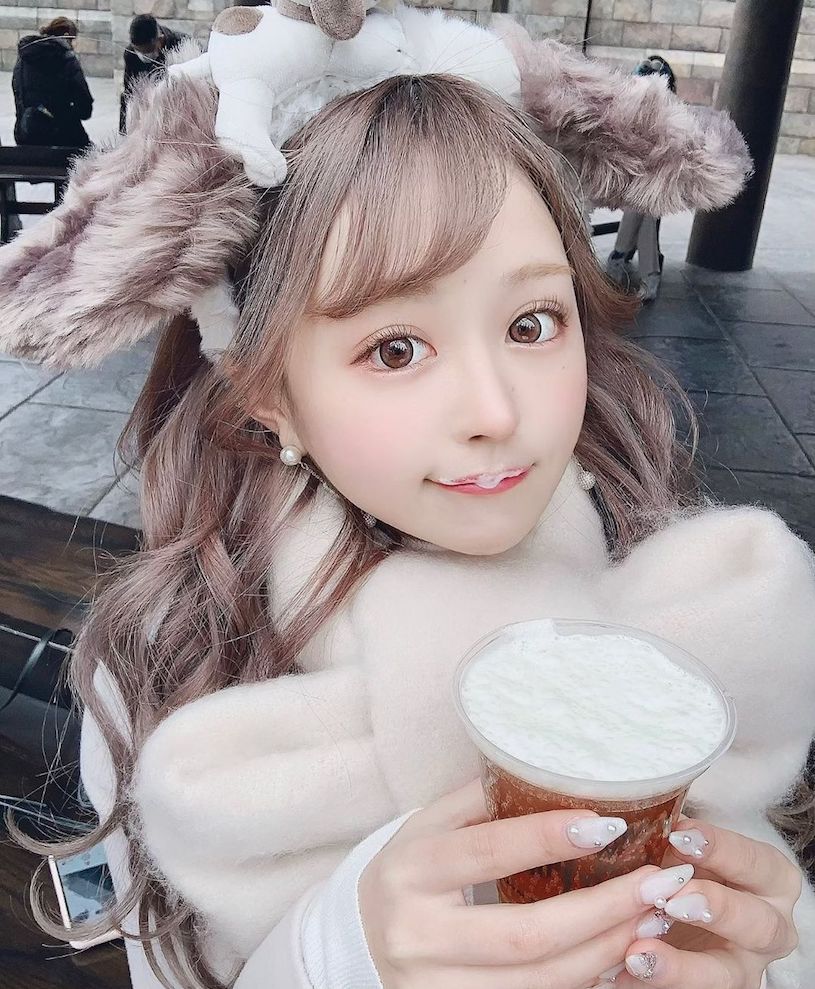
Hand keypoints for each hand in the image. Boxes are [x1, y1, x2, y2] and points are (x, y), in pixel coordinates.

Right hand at [358, 779, 700, 988]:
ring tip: (656, 917)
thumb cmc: (409, 870)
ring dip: (608, 950)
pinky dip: (586, 979)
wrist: (359, 939)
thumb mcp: (429, 824)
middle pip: (524, 934)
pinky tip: (621, 951)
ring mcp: (438, 985)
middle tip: (658, 883)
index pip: (486, 853)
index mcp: (411, 870)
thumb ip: (482, 801)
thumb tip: (555, 775)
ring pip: (539, 982)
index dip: (548, 838)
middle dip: (602, 910)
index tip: (609, 824)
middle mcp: (419, 935)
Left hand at [612, 819, 801, 987]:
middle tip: (671, 899)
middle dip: (716, 910)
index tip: (678, 835)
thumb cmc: (687, 865)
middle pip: (759, 924)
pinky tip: (622, 972)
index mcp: (770, 880)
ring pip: (726, 976)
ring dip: (682, 967)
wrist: (679, 912)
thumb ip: (672, 838)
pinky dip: (654, 984)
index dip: (721, 848)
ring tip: (637, 954)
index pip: (756, 862)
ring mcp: (745, 966)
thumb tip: (635, 819)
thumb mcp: (686, 848)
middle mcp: (770, 926)